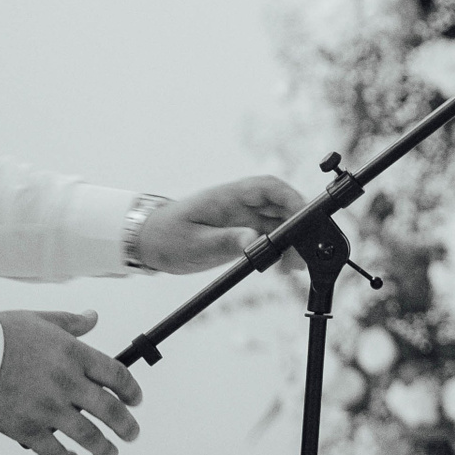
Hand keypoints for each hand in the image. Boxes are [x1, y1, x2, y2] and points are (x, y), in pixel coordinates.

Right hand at [0, 309, 141, 454]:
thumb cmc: (1, 334)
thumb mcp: (43, 319)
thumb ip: (72, 323)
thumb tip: (93, 317)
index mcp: (75, 355)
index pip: (117, 375)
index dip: (131, 390)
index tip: (135, 400)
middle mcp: (67, 383)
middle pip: (109, 409)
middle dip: (125, 425)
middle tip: (132, 433)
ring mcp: (48, 407)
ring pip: (86, 434)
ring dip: (103, 448)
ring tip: (111, 454)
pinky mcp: (25, 427)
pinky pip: (52, 450)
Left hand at [138, 174, 304, 273]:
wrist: (148, 243)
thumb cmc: (166, 237)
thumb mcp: (194, 243)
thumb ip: (225, 241)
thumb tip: (254, 239)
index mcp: (228, 197)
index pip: (269, 187)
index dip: (291, 197)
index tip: (305, 216)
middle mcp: (240, 204)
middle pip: (280, 205)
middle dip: (298, 224)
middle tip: (306, 249)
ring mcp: (242, 219)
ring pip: (277, 223)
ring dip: (291, 240)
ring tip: (297, 264)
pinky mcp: (241, 233)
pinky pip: (268, 238)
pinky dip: (280, 250)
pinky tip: (284, 266)